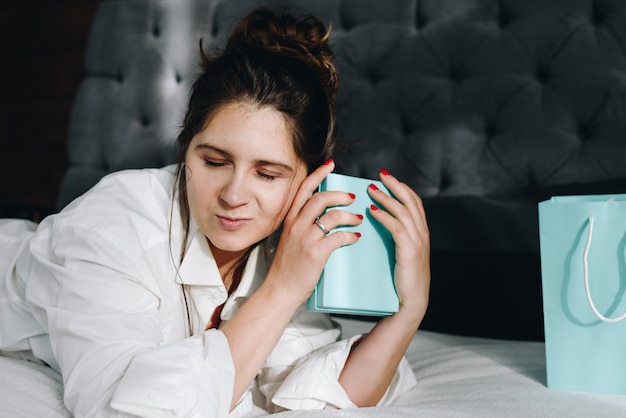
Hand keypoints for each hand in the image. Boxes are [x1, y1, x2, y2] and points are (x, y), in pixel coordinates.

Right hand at [267, 160, 362, 303]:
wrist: (280, 290)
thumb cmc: (287, 268)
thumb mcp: (290, 240)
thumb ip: (302, 226)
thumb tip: (322, 216)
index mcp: (290, 220)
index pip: (304, 189)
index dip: (318, 174)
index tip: (330, 165)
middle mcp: (296, 225)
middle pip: (321, 198)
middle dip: (340, 194)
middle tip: (352, 198)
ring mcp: (306, 238)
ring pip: (333, 215)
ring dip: (350, 215)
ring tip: (358, 219)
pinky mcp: (316, 253)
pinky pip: (339, 237)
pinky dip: (351, 235)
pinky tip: (355, 237)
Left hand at [368, 168, 429, 323]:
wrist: (410, 302)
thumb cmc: (402, 279)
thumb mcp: (401, 253)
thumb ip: (396, 237)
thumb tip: (377, 222)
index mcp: (421, 232)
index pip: (414, 202)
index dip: (401, 187)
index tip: (387, 177)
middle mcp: (422, 234)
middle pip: (410, 201)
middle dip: (395, 186)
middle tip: (380, 175)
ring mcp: (417, 242)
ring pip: (403, 211)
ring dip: (386, 198)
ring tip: (371, 191)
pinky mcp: (409, 251)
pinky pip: (397, 227)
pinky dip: (384, 217)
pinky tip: (372, 211)